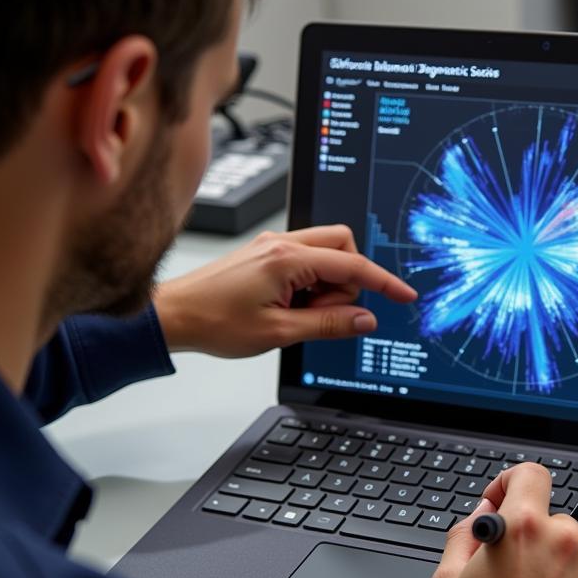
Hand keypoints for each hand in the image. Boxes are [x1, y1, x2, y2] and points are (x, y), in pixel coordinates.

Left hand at [153, 225, 416, 355]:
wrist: (174, 316)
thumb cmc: (214, 322)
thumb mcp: (279, 332)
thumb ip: (329, 325)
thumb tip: (365, 320)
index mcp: (287, 259)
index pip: (352, 265)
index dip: (382, 282)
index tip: (403, 295)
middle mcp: (281, 244)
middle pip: (343, 246)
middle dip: (347, 281)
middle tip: (324, 313)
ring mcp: (272, 247)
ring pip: (325, 255)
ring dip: (326, 286)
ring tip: (298, 315)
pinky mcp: (265, 256)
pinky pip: (305, 263)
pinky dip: (309, 285)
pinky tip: (290, 308)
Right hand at [430, 463, 577, 577]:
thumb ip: (465, 536)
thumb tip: (482, 515)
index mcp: (522, 528)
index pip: (530, 475)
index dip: (512, 483)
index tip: (502, 502)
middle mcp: (563, 542)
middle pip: (551, 521)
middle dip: (530, 539)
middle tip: (507, 572)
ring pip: (571, 556)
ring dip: (551, 570)